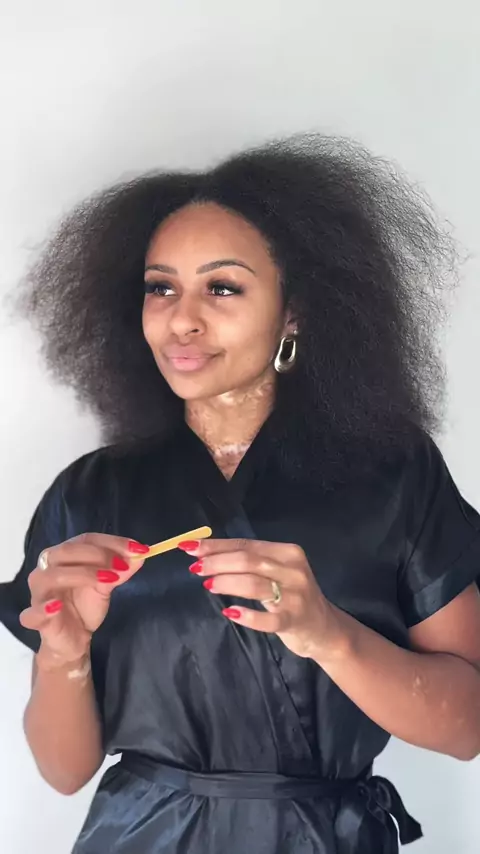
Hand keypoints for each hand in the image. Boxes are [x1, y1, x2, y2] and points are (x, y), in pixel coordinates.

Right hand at [19, 534, 148, 667]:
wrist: (73, 639)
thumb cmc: (85, 606)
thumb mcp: (107, 584)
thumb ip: (121, 569)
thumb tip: (141, 554)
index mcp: (63, 555)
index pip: (86, 539)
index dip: (113, 542)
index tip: (138, 549)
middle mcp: (46, 568)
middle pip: (67, 551)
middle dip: (98, 555)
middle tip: (123, 565)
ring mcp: (39, 593)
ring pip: (54, 575)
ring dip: (83, 574)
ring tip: (109, 580)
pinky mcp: (34, 617)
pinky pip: (33, 612)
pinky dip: (44, 608)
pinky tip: (57, 606)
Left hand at [181, 538, 340, 659]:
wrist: (324, 627)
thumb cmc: (292, 596)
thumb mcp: (277, 572)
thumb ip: (251, 562)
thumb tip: (207, 553)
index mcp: (288, 552)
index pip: (246, 545)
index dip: (217, 546)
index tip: (191, 548)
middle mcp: (293, 570)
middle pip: (249, 561)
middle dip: (218, 562)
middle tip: (195, 568)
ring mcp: (295, 596)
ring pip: (255, 585)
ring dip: (228, 583)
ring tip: (208, 585)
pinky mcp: (294, 620)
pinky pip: (268, 619)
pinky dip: (248, 615)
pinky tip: (230, 612)